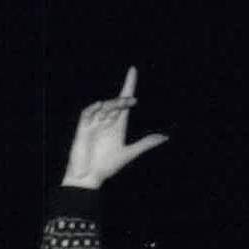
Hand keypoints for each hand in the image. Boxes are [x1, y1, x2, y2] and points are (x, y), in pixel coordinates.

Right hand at [61, 66, 167, 187]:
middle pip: (115, 104)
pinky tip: (101, 105)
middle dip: (123, 100)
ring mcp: (94, 123)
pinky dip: (94, 109)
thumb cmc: (106, 166)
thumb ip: (145, 144)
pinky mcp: (83, 128)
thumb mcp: (128, 154)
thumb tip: (164, 137)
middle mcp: (106, 121)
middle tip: (133, 100)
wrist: (89, 177)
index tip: (133, 71)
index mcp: (117, 126)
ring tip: (121, 105)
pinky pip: (88, 113)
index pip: (124, 102)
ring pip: (104, 107)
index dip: (128, 86)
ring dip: (113, 105)